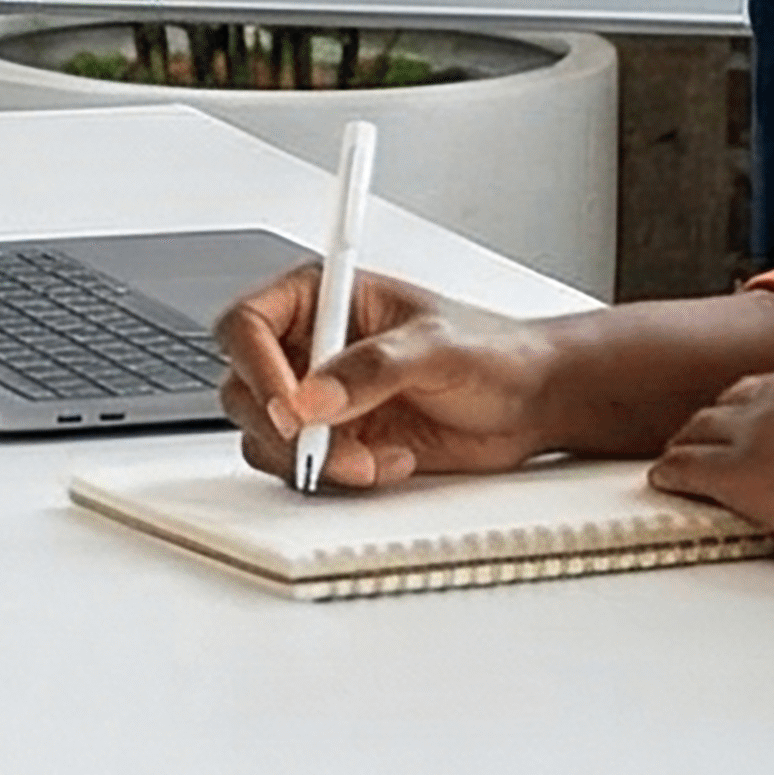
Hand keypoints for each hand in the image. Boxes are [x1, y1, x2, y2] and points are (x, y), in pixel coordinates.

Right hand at [215, 266, 561, 490]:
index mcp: (321, 298)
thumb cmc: (492, 352)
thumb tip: (314, 397)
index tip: (289, 407)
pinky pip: (303, 469)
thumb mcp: (436, 347)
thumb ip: (373, 368)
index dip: (256, 366)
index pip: (248, 325)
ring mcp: (320, 400)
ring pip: (266, 436)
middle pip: (244, 387)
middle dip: (282, 427)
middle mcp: (310, 348)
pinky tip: (389, 461)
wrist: (529, 403)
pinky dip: (338, 477)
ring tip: (372, 458)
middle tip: (324, 447)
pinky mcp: (337, 443)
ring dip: (312, 459)